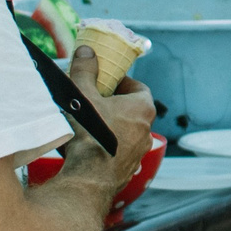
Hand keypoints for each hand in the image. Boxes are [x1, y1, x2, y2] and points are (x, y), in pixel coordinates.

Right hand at [54, 45, 156, 211]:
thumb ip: (85, 70)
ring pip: (125, 132)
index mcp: (143, 108)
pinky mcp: (127, 170)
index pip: (138, 88)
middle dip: (113, 103)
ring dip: (110, 125)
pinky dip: (106, 146)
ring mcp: (138, 153)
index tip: (105, 81)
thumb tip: (87, 51)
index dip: (122, 82)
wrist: (89, 178)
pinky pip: (117, 151)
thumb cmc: (91, 134)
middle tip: (92, 100)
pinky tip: (86, 146)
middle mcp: (147, 131)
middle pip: (131, 110)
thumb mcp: (83, 94)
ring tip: (86, 123)